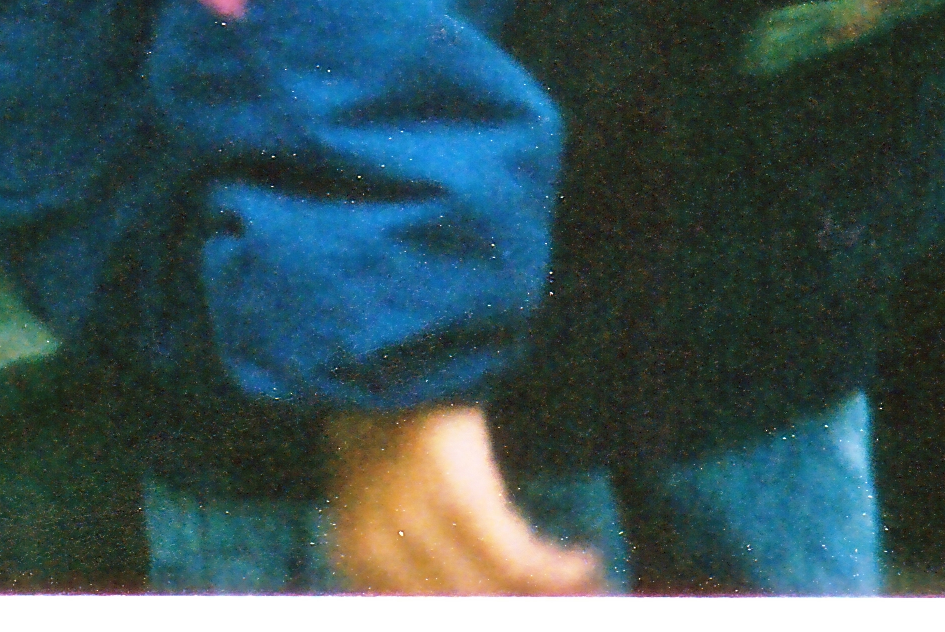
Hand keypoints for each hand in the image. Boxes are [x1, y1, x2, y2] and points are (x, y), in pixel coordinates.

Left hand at [320, 406, 601, 594]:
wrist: (380, 340)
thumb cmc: (383, 422)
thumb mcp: (374, 497)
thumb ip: (404, 560)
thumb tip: (473, 598)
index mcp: (353, 556)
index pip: (423, 619)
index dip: (490, 615)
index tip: (524, 612)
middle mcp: (377, 547)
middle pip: (466, 613)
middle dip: (522, 613)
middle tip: (571, 610)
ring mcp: (413, 518)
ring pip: (498, 596)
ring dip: (556, 601)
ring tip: (590, 592)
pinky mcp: (456, 490)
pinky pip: (520, 559)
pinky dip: (561, 570)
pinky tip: (585, 563)